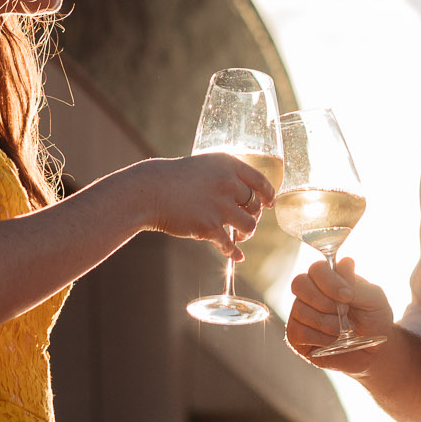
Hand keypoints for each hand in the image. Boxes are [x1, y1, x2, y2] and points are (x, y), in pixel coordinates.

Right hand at [133, 153, 274, 259]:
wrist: (150, 191)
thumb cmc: (175, 179)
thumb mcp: (204, 167)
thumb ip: (225, 176)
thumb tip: (246, 193)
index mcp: (228, 165)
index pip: (261, 181)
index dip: (269, 194)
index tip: (269, 203)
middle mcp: (228, 183)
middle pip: (255, 205)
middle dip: (253, 216)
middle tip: (245, 221)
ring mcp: (219, 206)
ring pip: (249, 226)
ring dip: (247, 234)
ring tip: (239, 236)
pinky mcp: (209, 227)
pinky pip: (230, 244)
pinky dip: (234, 253)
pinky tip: (236, 256)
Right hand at [287, 257, 395, 371]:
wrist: (375, 351)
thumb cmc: (374, 320)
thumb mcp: (373, 299)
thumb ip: (356, 284)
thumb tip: (345, 262)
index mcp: (329, 278)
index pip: (316, 269)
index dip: (329, 281)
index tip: (348, 296)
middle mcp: (311, 292)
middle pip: (299, 283)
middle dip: (323, 301)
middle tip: (345, 312)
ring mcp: (301, 313)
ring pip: (300, 310)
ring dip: (326, 322)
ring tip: (344, 330)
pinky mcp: (296, 337)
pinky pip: (298, 332)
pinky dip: (320, 337)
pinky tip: (333, 340)